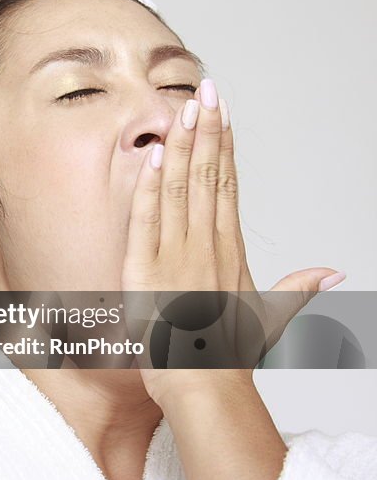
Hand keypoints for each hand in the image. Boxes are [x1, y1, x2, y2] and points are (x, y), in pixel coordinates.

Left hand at [120, 78, 343, 406]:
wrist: (204, 390)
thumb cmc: (228, 358)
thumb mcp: (267, 318)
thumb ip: (296, 290)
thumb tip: (332, 271)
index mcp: (229, 254)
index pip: (228, 189)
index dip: (226, 149)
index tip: (225, 115)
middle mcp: (206, 248)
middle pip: (208, 178)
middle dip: (208, 131)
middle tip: (208, 89)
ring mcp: (177, 256)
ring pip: (182, 189)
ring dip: (185, 146)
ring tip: (187, 107)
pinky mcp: (146, 269)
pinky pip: (148, 218)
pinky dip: (151, 185)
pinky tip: (156, 153)